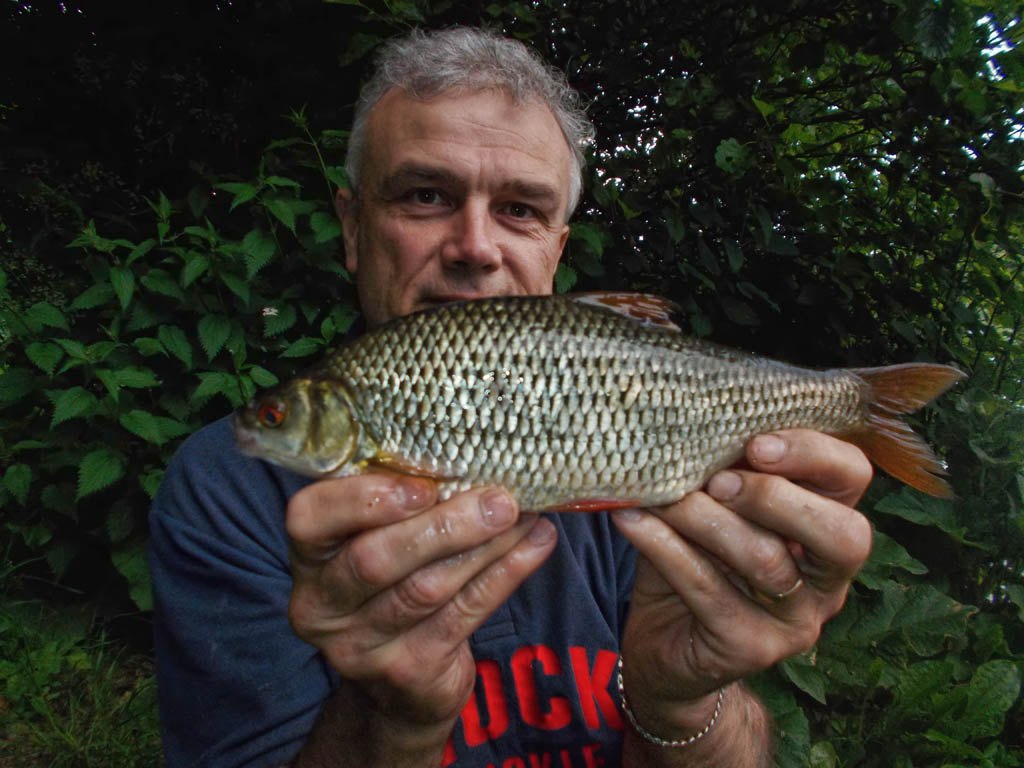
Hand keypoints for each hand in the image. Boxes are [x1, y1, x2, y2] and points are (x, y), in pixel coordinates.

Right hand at [286, 474, 556, 757]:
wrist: (399, 684)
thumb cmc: (396, 583)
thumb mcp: (378, 542)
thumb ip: (402, 505)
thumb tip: (472, 454)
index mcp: (309, 557)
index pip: (308, 518)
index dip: (361, 499)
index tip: (423, 486)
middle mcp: (322, 605)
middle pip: (375, 560)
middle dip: (443, 526)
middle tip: (499, 499)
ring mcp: (361, 645)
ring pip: (428, 588)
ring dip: (486, 546)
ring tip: (524, 514)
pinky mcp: (408, 670)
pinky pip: (464, 614)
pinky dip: (506, 573)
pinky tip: (536, 544)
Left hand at [611, 429, 873, 740]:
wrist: (664, 641)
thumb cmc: (693, 554)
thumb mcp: (709, 501)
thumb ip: (716, 461)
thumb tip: (680, 396)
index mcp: (827, 523)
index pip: (852, 477)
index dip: (813, 453)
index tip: (754, 443)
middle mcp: (827, 577)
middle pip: (843, 534)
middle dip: (775, 497)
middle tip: (717, 481)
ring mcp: (797, 621)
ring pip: (766, 560)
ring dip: (704, 519)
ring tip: (660, 497)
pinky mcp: (752, 649)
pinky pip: (712, 593)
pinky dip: (666, 549)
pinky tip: (633, 522)